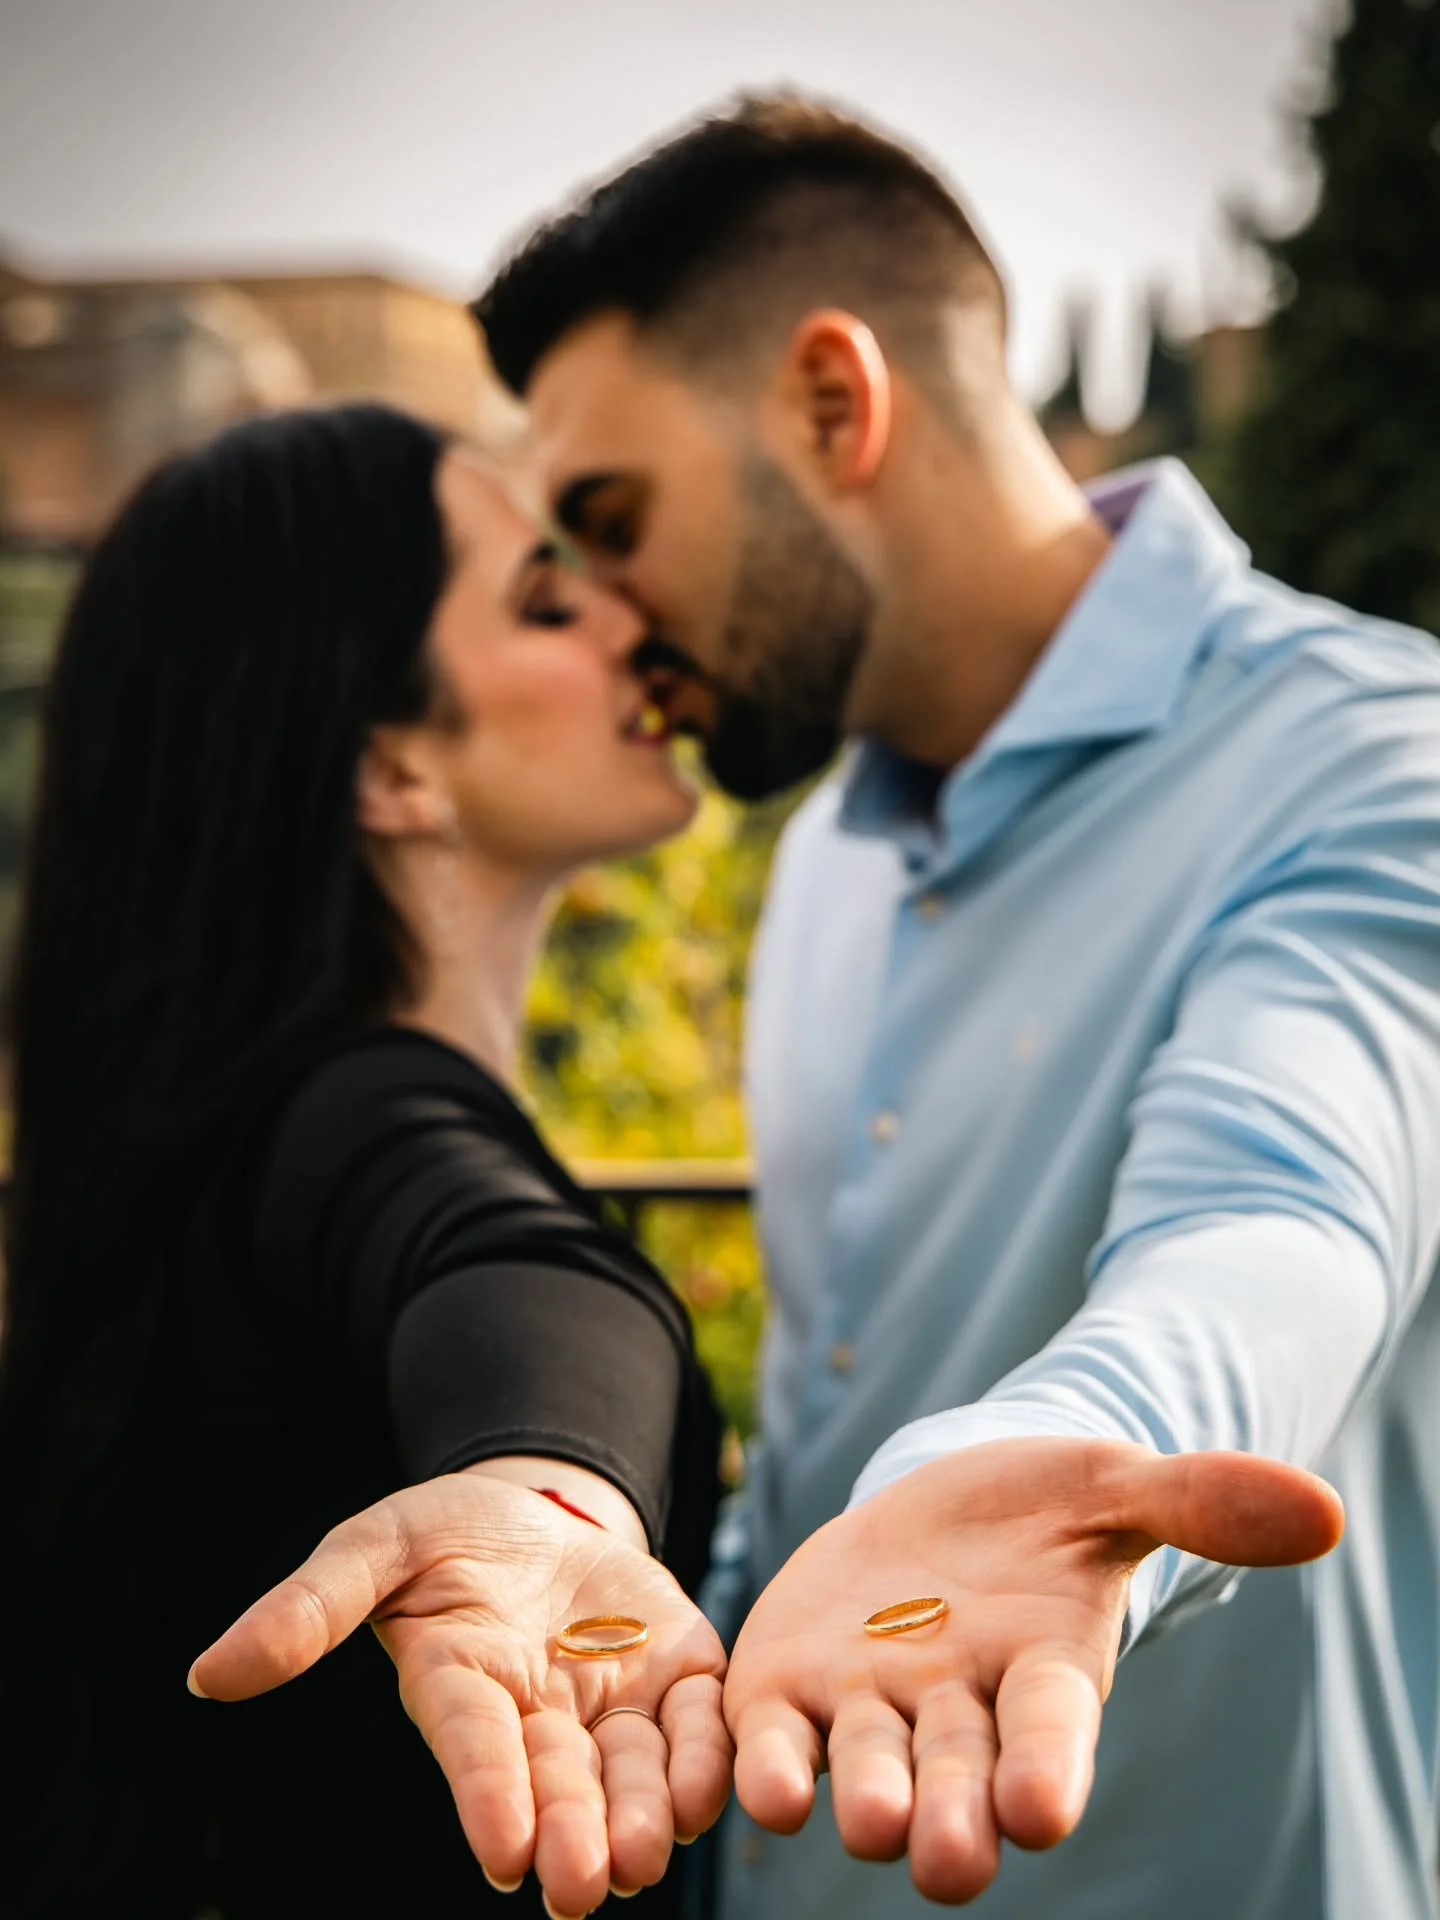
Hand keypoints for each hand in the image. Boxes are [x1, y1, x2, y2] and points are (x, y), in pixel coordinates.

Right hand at [189, 1470, 730, 1917]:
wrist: (539, 1507)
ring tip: (646, 1856)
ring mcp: (611, 1698)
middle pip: (558, 1784)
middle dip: (571, 1836)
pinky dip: (705, 1755)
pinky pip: (697, 1721)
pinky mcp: (677, 1670)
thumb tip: (209, 1676)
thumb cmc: (442, 1533)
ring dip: (642, 1816)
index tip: (503, 1856)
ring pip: (632, 1772)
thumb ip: (311, 1607)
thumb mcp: (373, 1546)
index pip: (475, 1748)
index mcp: (461, 1687)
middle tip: (583, 1888)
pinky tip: (714, 1786)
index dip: (487, 1797)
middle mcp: (539, 1716)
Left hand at [723, 1438, 1342, 1904]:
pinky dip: (750, 1764)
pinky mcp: (786, 1687)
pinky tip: (728, 1780)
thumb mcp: (1112, 1486)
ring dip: (853, 1796)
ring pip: (861, 1771)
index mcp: (1042, 1675)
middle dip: (949, 1819)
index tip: (1043, 1803)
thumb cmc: (1043, 1508)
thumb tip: (1325, 1510)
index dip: (1046, 1769)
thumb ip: (1202, 1501)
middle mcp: (956, 1714)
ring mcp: (867, 1708)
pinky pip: (764, 1740)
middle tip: (943, 1852)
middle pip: (955, 1783)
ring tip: (843, 1810)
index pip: (1051, 1737)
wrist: (941, 1502)